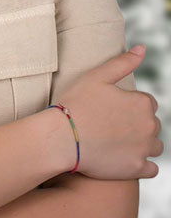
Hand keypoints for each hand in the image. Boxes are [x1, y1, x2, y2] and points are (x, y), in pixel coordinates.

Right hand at [58, 46, 162, 179]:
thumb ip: (122, 62)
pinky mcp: (137, 168)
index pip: (146, 102)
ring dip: (142, 143)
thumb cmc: (76, 103)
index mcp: (142, 103)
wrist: (62, 137)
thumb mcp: (96, 76)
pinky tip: (123, 157)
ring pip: (154, 146)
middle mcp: (150, 126)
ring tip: (117, 140)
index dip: (128, 103)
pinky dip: (141, 163)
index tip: (110, 107)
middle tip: (110, 123)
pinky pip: (151, 168)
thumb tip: (143, 49)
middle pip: (152, 124)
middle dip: (137, 123)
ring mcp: (145, 149)